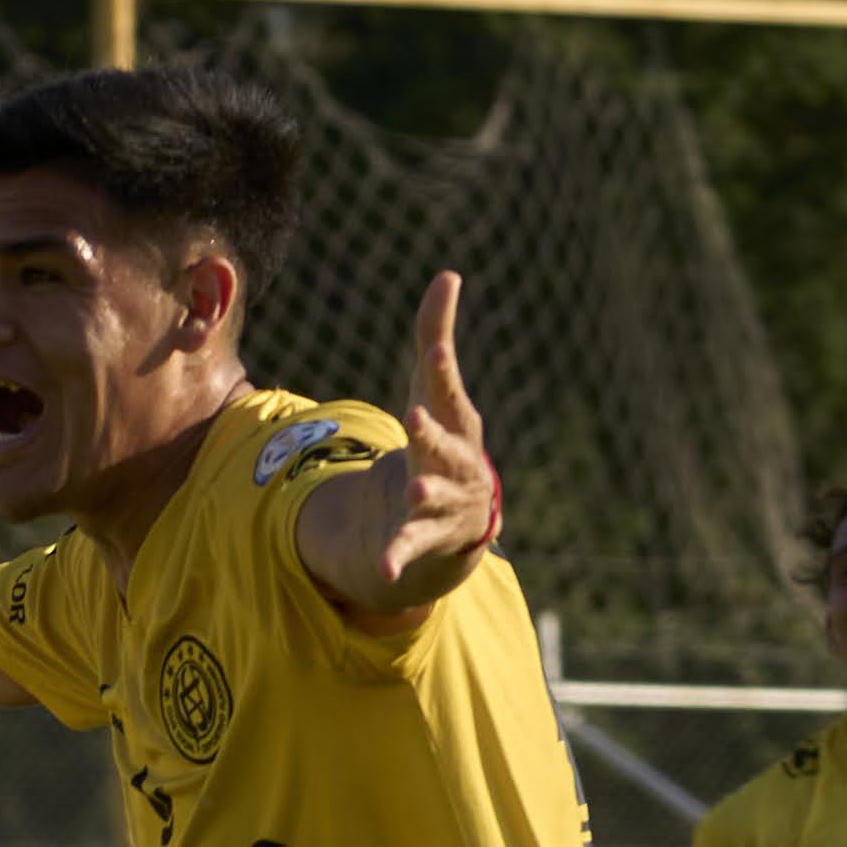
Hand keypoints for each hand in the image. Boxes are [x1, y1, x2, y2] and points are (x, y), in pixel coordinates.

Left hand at [348, 272, 498, 591]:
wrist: (463, 519)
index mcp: (456, 425)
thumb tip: (447, 275)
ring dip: (425, 493)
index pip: (447, 395)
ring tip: (411, 490)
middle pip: (445, 447)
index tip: (432, 350)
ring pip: (434, 498)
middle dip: (432, 435)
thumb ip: (435, 337)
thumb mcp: (434, 393)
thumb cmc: (446, 442)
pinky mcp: (423, 538)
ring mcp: (443, 503)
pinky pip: (409, 549)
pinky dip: (397, 558)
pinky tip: (383, 572)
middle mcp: (456, 463)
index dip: (440, 374)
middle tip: (416, 418)